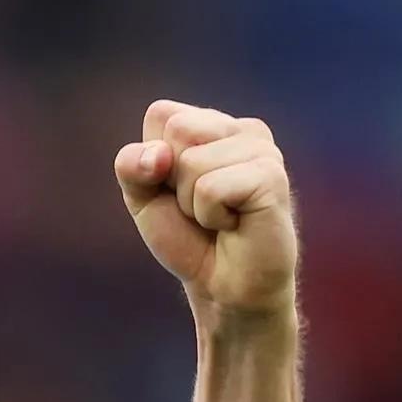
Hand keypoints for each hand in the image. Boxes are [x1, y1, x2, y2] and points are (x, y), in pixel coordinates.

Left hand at [113, 100, 298, 316]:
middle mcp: (242, 129)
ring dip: (192, 203)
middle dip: (173, 179)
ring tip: (219, 217)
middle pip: (177, 129)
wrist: (223, 286)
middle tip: (199, 206)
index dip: (153, 160)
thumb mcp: (143, 198)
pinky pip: (211, 188)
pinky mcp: (271, 177)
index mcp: (213, 124)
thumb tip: (158, 153)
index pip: (161, 114)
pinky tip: (234, 224)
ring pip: (192, 162)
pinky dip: (210, 216)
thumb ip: (130, 166)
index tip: (175, 189)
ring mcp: (262, 150)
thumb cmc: (188, 237)